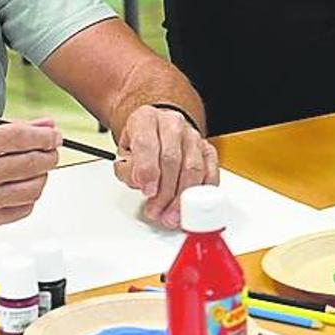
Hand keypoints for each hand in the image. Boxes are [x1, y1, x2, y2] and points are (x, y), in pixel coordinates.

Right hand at [0, 118, 59, 226]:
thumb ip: (12, 127)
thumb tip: (47, 126)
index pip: (22, 138)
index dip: (46, 136)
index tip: (55, 136)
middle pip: (33, 164)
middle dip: (49, 155)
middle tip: (50, 151)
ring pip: (34, 188)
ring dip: (41, 176)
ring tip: (34, 169)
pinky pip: (24, 208)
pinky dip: (28, 196)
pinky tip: (20, 186)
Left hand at [115, 105, 217, 228]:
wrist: (159, 132)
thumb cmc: (141, 144)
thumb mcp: (124, 154)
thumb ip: (128, 170)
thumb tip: (142, 184)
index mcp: (146, 119)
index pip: (147, 144)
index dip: (148, 171)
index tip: (147, 191)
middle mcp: (172, 124)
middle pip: (172, 159)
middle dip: (165, 191)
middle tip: (157, 210)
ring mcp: (193, 136)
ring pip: (194, 168)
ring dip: (182, 197)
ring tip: (171, 214)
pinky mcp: (208, 150)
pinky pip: (210, 173)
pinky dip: (201, 193)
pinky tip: (191, 205)